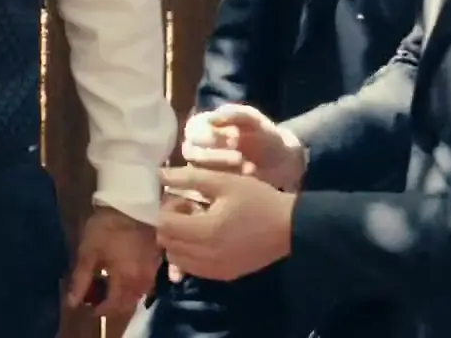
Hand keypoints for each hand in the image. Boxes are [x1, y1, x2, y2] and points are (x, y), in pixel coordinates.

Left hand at [65, 207, 160, 317]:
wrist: (133, 203)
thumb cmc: (106, 227)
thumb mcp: (88, 252)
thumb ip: (80, 280)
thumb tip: (72, 302)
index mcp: (126, 281)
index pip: (113, 308)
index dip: (98, 310)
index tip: (87, 304)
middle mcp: (143, 282)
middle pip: (126, 305)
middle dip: (110, 305)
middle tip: (95, 295)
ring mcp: (152, 273)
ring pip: (137, 296)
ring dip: (122, 296)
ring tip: (106, 284)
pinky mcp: (157, 263)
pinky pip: (144, 284)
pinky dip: (132, 285)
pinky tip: (121, 275)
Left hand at [157, 167, 294, 282]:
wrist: (291, 227)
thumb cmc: (258, 199)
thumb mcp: (224, 182)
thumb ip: (188, 178)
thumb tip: (159, 175)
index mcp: (206, 231)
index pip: (164, 225)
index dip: (167, 209)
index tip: (183, 198)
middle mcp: (206, 256)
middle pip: (167, 243)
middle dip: (171, 225)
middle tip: (190, 209)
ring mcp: (215, 270)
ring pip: (177, 258)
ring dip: (179, 241)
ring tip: (198, 224)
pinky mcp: (224, 276)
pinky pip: (193, 268)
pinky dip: (190, 254)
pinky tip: (207, 238)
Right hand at [181, 104, 306, 190]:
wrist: (282, 160)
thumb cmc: (263, 134)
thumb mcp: (252, 118)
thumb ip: (234, 113)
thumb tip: (213, 117)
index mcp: (201, 126)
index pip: (192, 131)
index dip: (210, 134)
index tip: (236, 136)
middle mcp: (196, 147)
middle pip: (191, 153)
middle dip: (215, 156)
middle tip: (239, 157)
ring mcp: (202, 169)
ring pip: (198, 172)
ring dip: (222, 171)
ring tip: (249, 168)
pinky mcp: (211, 187)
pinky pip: (210, 188)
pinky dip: (230, 183)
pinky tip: (250, 177)